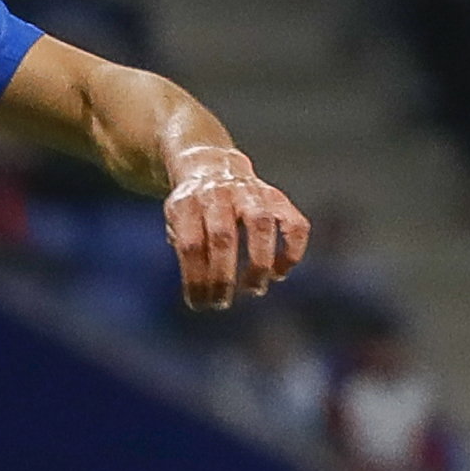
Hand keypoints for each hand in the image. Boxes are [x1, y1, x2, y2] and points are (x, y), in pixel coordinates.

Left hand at [162, 147, 307, 311]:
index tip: (199, 303)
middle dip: (223, 277)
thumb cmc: (192, 208)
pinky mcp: (277, 198)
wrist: (212, 166)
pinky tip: (279, 273)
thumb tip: (198, 286)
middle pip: (223, 237)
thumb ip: (183, 247)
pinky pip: (294, 224)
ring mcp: (251, 194)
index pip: (191, 245)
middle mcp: (220, 194)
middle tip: (222, 303)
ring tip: (254, 289)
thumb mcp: (175, 221)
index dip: (195, 278)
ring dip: (259, 264)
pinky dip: (292, 252)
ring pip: (261, 225)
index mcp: (188, 203)